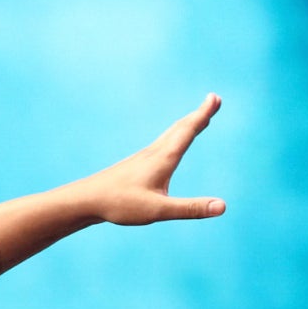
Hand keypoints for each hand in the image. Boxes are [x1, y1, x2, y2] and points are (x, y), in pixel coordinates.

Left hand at [77, 93, 227, 225]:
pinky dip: (173, 137)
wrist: (85, 200)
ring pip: (169, 135)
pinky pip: (160, 145)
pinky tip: (169, 145)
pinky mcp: (135, 166)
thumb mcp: (158, 210)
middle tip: (214, 100)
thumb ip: (190, 208)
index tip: (215, 97)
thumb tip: (222, 206)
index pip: (188, 132)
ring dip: (187, 124)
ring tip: (198, 118)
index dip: (203, 114)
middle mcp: (153, 153)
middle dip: (199, 114)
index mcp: (162, 159)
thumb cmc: (119, 204)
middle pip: (180, 128)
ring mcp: (142, 158)